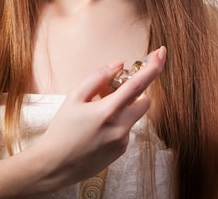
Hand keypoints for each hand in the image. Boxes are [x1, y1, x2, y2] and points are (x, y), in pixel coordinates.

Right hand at [34, 47, 165, 189]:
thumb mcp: (74, 97)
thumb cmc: (62, 130)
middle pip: (144, 101)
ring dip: (125, 106)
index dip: (152, 67)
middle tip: (112, 88)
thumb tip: (118, 64)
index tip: (161, 53)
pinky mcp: (121, 150)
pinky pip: (126, 128)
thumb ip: (98, 78)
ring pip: (135, 115)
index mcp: (108, 111)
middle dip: (135, 91)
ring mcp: (123, 141)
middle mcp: (120, 127)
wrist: (56, 165)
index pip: (138, 84)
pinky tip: (97, 127)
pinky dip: (118, 121)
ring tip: (99, 109)